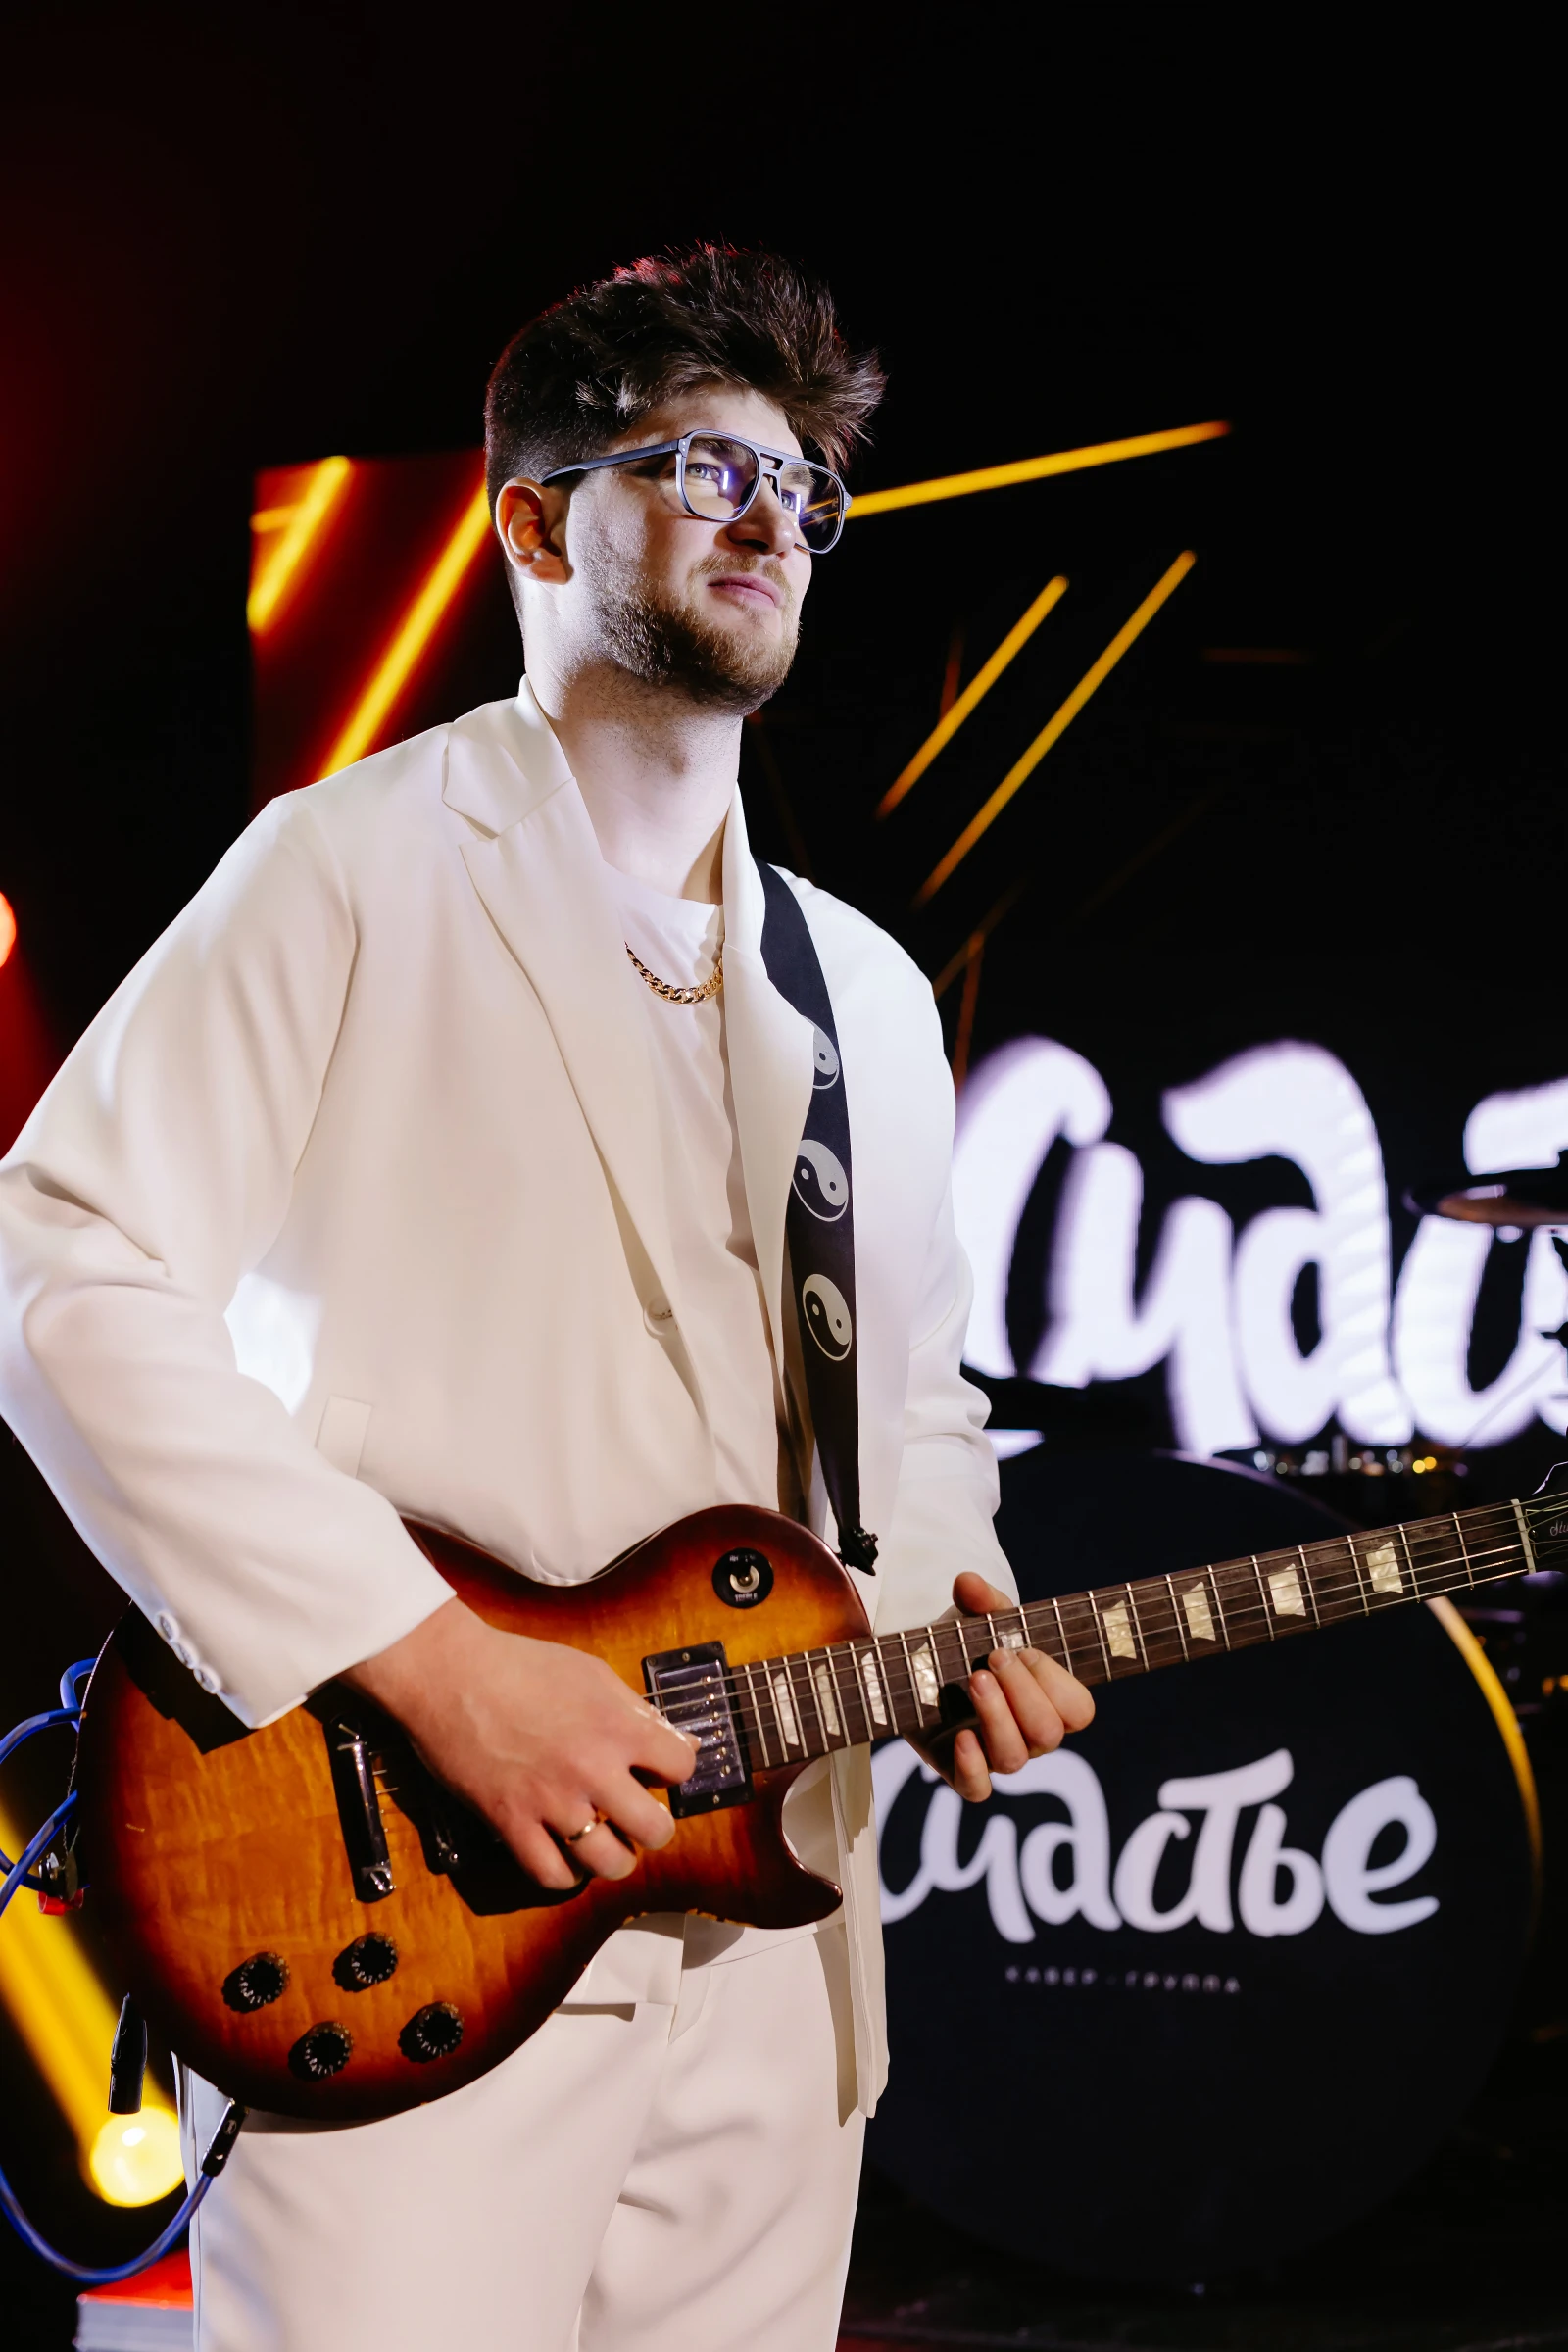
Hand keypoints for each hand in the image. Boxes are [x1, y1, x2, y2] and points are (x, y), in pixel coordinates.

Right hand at [341, 1599, 699, 1889]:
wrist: (449, 1673)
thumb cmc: (520, 1663)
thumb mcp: (590, 1672)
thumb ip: (633, 1709)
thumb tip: (675, 1742)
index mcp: (617, 1727)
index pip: (681, 1768)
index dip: (674, 1769)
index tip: (658, 1769)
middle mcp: (592, 1771)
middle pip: (655, 1829)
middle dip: (654, 1826)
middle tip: (638, 1816)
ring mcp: (551, 1802)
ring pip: (610, 1863)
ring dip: (615, 1857)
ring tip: (607, 1844)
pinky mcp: (510, 1823)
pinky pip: (551, 1875)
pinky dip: (565, 1873)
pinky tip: (566, 1857)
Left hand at [913, 1571, 1094, 1803]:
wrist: (917, 1667)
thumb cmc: (963, 1643)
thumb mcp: (976, 1617)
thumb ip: (982, 1600)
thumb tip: (968, 1583)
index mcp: (1046, 1700)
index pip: (1079, 1710)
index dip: (1056, 1682)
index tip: (1023, 1649)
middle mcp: (1027, 1733)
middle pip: (1048, 1734)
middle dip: (1023, 1692)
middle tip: (993, 1658)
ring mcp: (993, 1752)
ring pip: (1015, 1759)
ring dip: (997, 1717)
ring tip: (974, 1680)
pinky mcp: (958, 1767)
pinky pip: (977, 1790)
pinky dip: (973, 1767)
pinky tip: (961, 1735)